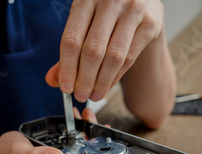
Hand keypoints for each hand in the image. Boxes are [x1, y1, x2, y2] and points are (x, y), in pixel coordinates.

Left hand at [45, 0, 164, 102]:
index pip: (72, 39)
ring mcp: (133, 10)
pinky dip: (116, 76)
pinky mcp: (150, 22)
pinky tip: (107, 85)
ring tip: (94, 95)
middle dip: (84, 79)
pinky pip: (130, 57)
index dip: (67, 68)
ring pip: (113, 57)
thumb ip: (70, 49)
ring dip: (101, 82)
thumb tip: (52, 80)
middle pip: (92, 50)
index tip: (65, 88)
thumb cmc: (107, 13)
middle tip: (80, 96)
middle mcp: (110, 0)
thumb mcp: (84, 23)